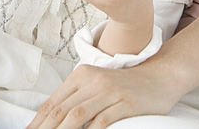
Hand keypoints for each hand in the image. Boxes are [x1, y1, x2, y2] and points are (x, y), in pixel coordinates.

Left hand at [28, 62, 179, 128]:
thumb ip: (78, 98)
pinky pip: (103, 120)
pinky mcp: (125, 102)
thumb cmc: (127, 85)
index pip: (52, 103)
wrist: (161, 75)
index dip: (37, 122)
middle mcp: (92, 80)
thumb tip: (55, 119)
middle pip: (61, 111)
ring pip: (77, 115)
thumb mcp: (98, 86)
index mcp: (81, 75)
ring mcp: (109, 91)